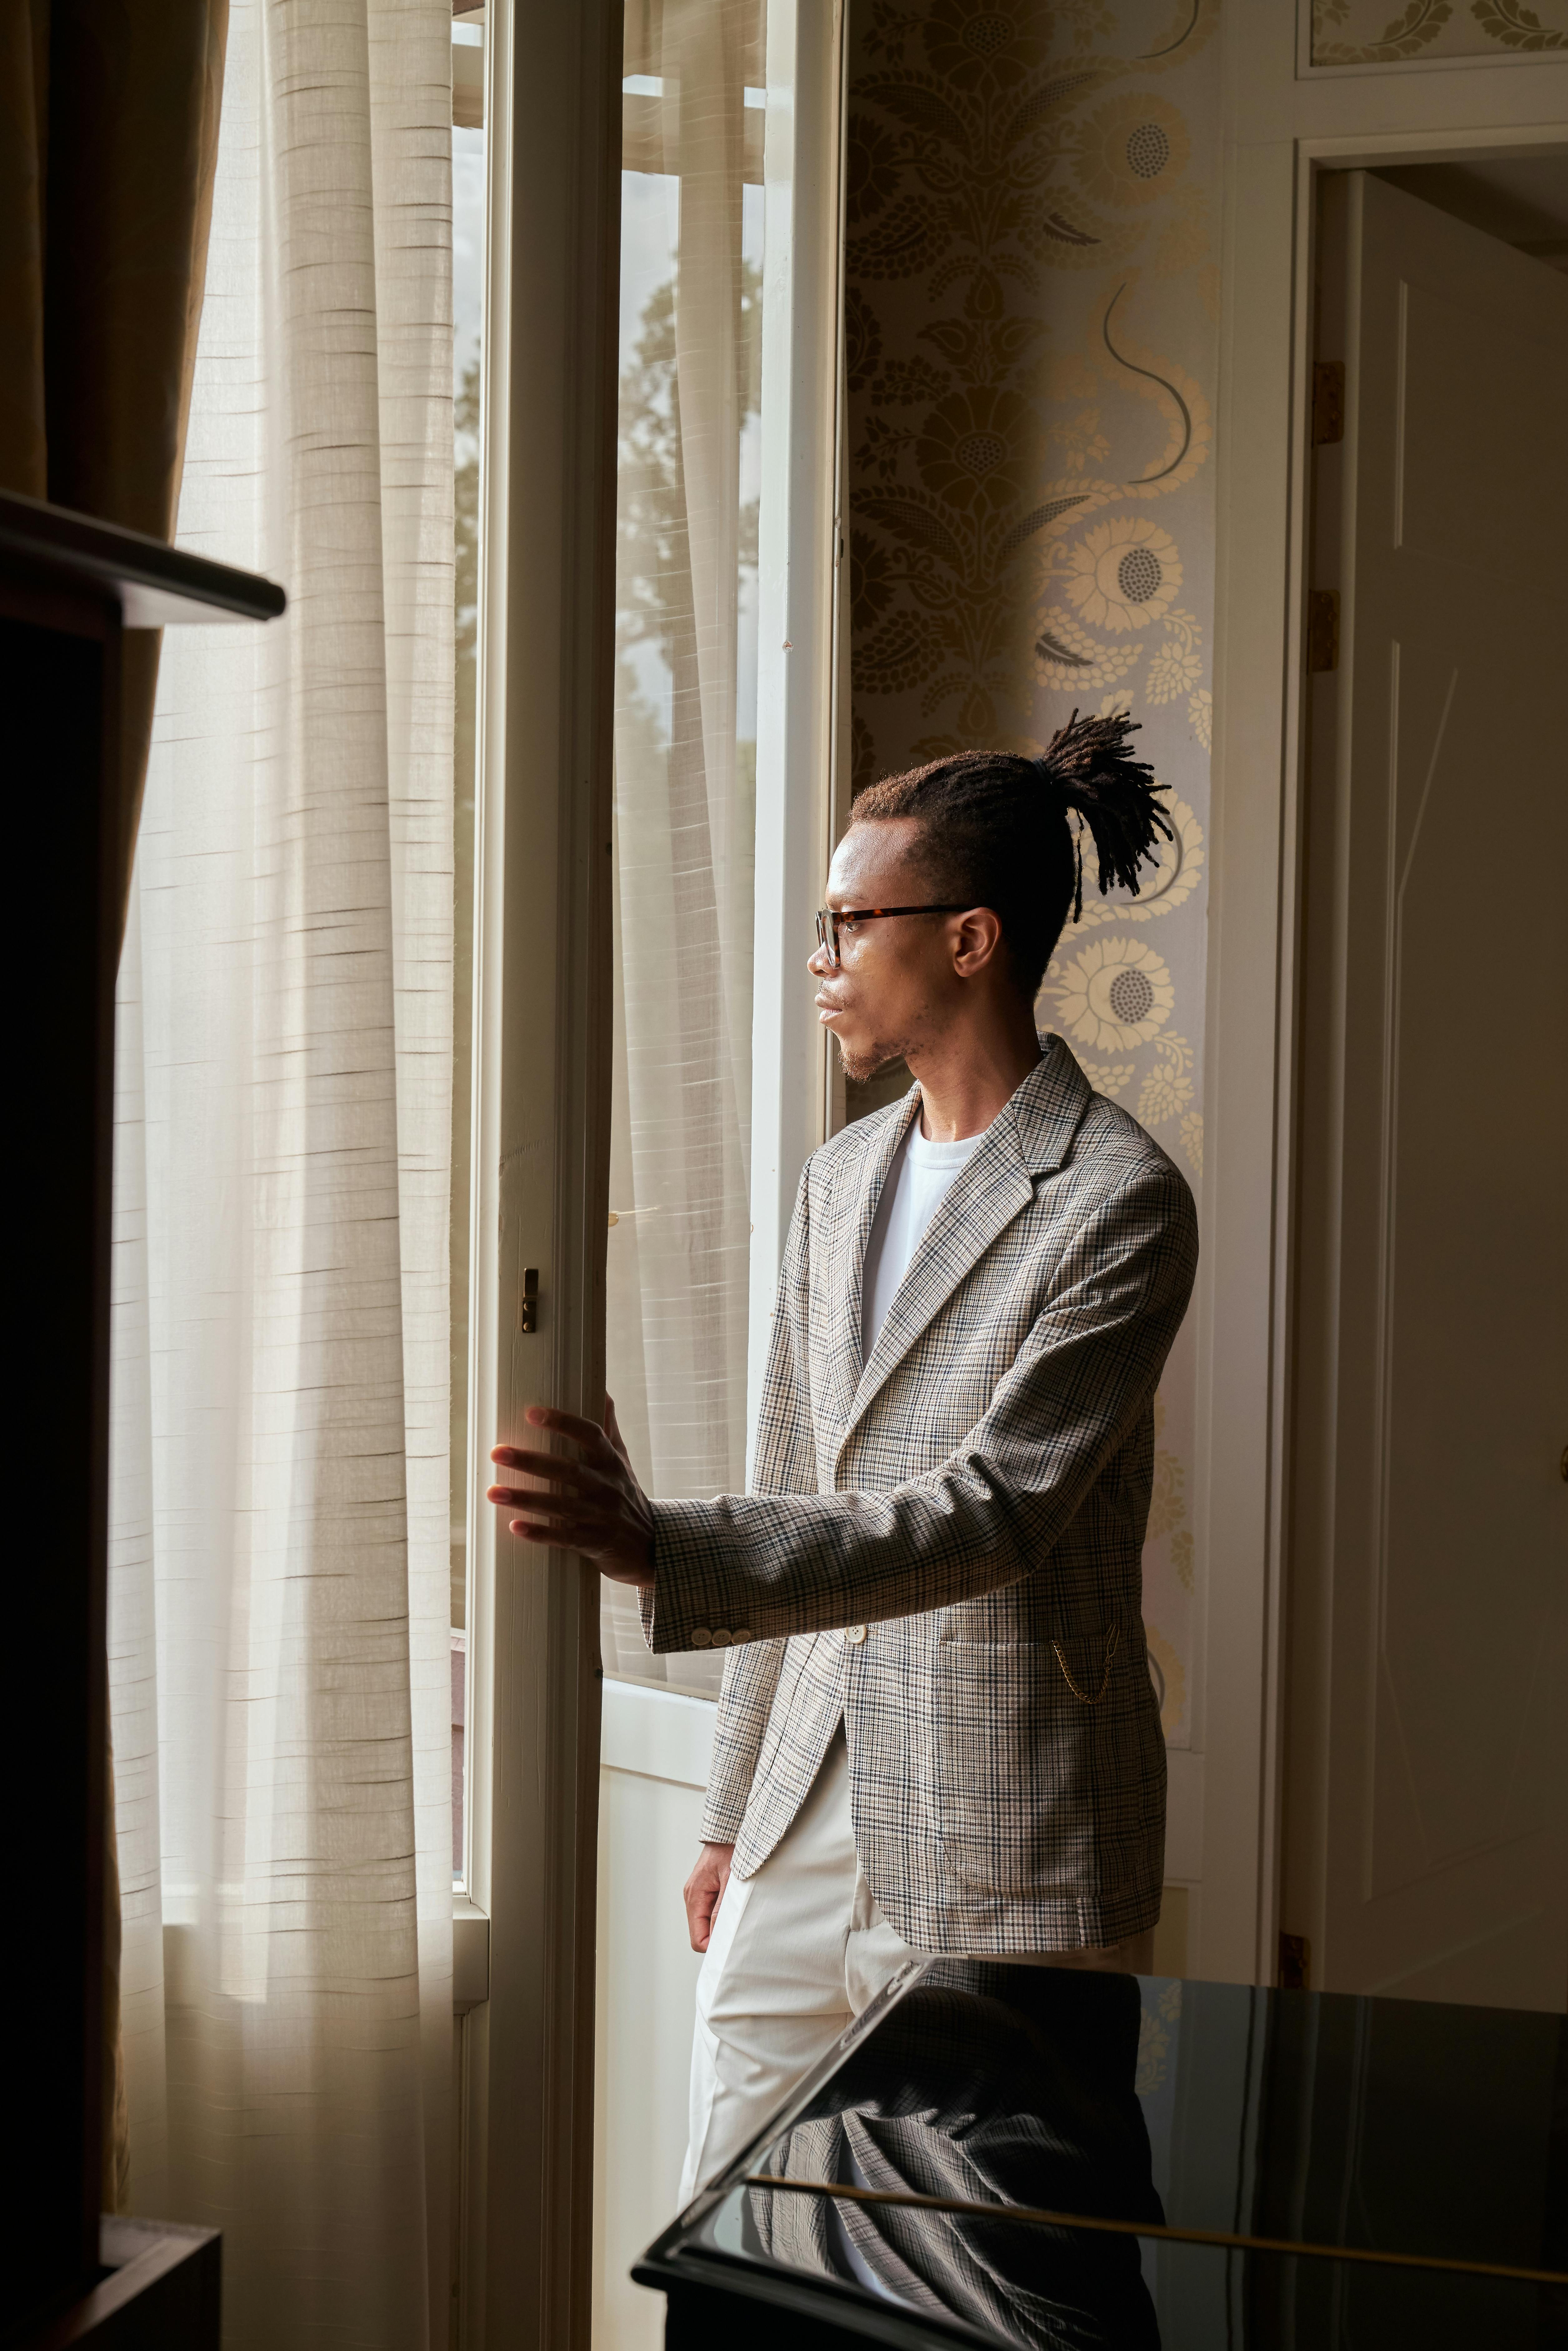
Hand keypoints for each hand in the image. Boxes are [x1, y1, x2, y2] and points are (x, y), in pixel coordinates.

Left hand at [487, 1396, 653, 1587]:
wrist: (650, 1546)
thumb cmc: (626, 1495)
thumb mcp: (621, 1461)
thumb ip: (608, 1428)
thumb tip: (601, 1389)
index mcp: (611, 1462)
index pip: (590, 1435)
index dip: (562, 1422)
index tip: (531, 1413)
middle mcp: (607, 1487)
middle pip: (568, 1470)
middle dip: (531, 1461)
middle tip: (497, 1452)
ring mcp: (601, 1516)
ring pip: (561, 1505)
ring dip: (526, 1498)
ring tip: (493, 1492)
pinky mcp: (594, 1543)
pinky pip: (564, 1538)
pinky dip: (540, 1533)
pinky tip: (514, 1527)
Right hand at [684, 1842, 733, 1953]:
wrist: (730, 1827)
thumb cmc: (732, 1848)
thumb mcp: (731, 1879)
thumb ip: (723, 1908)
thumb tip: (718, 1936)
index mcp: (694, 1896)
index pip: (698, 1939)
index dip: (713, 1947)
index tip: (732, 1944)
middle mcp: (693, 1896)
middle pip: (701, 1933)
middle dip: (719, 1936)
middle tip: (740, 1932)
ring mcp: (699, 1894)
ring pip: (707, 1923)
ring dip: (723, 1923)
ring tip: (740, 1913)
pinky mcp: (707, 1890)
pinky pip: (713, 1911)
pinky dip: (724, 1913)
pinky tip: (737, 1903)